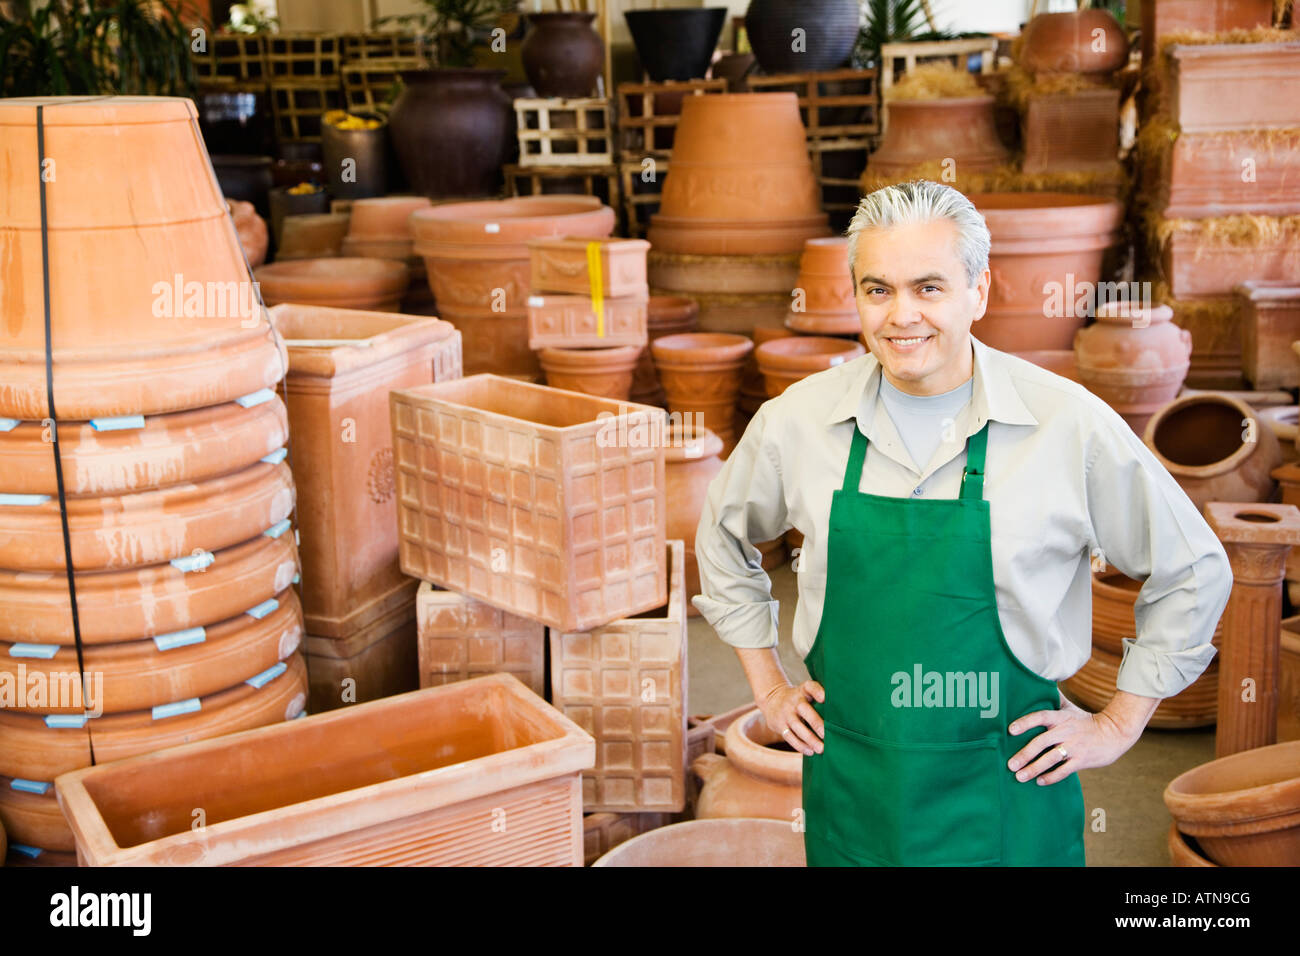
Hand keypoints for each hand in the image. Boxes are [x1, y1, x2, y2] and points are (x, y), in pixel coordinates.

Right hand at [758, 679, 825, 755]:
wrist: (772, 700)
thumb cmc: (799, 700)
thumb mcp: (806, 693)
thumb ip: (819, 699)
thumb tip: (841, 718)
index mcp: (803, 691)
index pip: (810, 687)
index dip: (817, 691)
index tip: (824, 698)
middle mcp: (794, 700)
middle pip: (803, 709)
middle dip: (815, 722)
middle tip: (826, 735)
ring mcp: (786, 713)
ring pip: (796, 726)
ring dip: (809, 739)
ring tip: (821, 749)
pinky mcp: (780, 725)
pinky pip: (789, 736)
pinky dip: (800, 745)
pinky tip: (810, 751)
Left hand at [1006, 693, 1149, 784]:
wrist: (1115, 733)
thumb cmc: (1085, 721)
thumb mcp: (1070, 708)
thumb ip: (1053, 699)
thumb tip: (1038, 682)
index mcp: (1061, 717)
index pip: (1041, 717)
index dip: (1025, 722)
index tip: (1010, 730)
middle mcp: (1066, 731)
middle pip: (1041, 742)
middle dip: (1024, 754)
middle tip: (1010, 764)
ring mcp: (1074, 747)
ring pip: (1051, 759)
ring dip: (1034, 769)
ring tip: (1020, 776)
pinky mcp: (1082, 760)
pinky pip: (1064, 771)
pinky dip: (1051, 777)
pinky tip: (1039, 781)